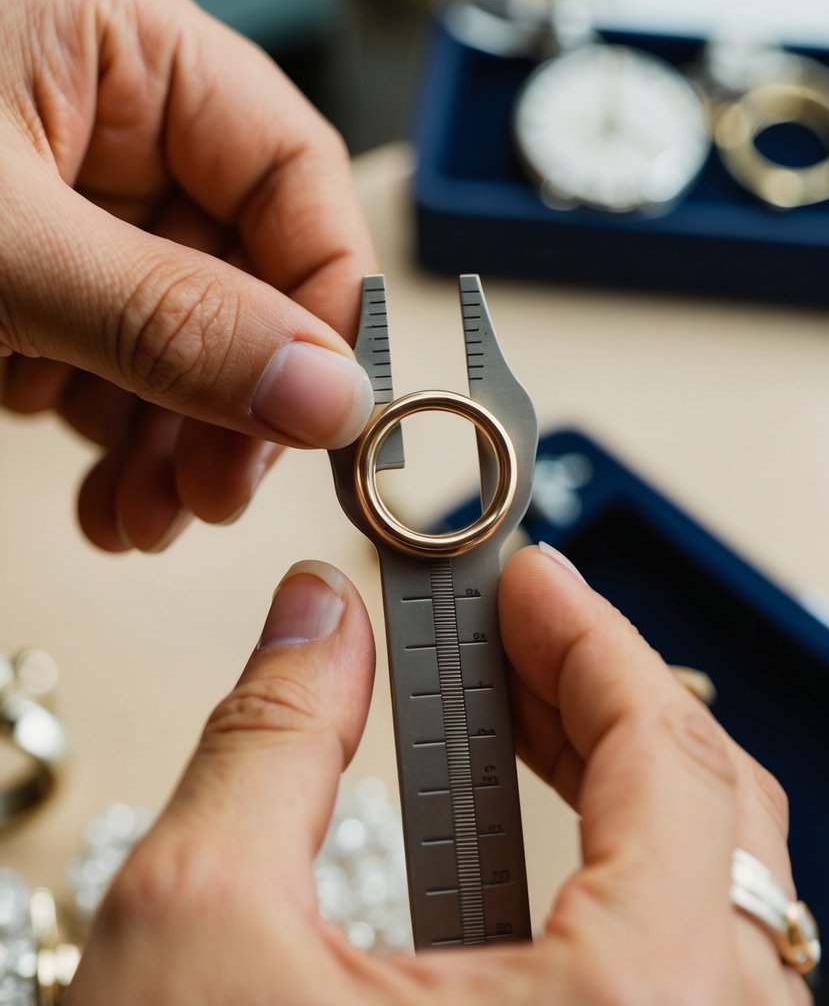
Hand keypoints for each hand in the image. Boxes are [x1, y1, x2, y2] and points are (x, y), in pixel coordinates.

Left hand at [0, 0, 374, 551]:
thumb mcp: (0, 255)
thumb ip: (171, 321)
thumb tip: (324, 394)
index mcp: (130, 47)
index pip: (295, 173)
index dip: (321, 300)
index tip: (318, 414)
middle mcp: (117, 117)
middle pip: (245, 268)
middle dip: (237, 395)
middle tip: (218, 491)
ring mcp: (75, 202)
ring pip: (190, 331)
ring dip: (182, 437)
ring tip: (148, 515)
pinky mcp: (38, 276)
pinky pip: (123, 361)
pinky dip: (123, 438)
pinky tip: (110, 496)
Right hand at [67, 548, 810, 1003]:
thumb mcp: (199, 937)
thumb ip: (273, 740)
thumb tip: (311, 622)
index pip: (672, 765)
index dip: (592, 641)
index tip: (529, 581)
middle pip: (713, 831)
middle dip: (601, 703)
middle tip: (514, 634)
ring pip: (708, 912)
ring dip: (612, 792)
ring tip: (513, 718)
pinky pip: (675, 989)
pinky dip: (609, 890)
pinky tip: (517, 853)